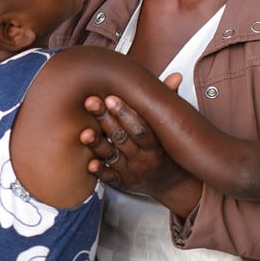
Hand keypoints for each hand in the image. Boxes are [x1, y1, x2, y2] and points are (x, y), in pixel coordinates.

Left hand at [78, 80, 201, 216]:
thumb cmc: (168, 150)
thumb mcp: (172, 130)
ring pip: (113, 156)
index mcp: (156, 144)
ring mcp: (132, 172)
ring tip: (84, 133)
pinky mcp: (123, 183)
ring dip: (98, 144)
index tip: (111, 98)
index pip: (141, 127)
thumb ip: (168, 104)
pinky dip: (100, 171)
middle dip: (106, 120)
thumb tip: (175, 77)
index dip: (126, 113)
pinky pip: (110, 178)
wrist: (172, 184)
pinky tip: (90, 164)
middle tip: (91, 103)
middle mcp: (144, 158)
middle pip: (123, 138)